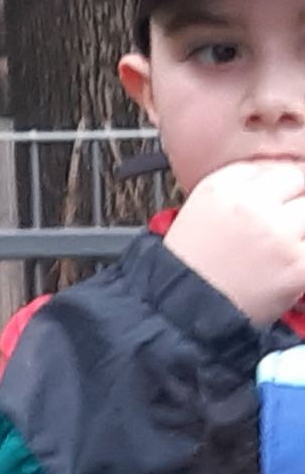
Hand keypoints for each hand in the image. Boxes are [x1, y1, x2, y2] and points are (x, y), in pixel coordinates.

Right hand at [163, 160, 304, 324]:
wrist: (181, 308)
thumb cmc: (190, 263)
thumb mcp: (200, 208)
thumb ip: (240, 184)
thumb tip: (281, 173)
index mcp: (223, 187)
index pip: (276, 165)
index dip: (284, 181)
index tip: (285, 194)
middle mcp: (251, 205)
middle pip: (301, 181)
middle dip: (296, 200)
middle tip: (284, 222)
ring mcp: (279, 234)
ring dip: (300, 226)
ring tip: (283, 243)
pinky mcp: (299, 265)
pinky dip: (302, 255)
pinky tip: (289, 262)